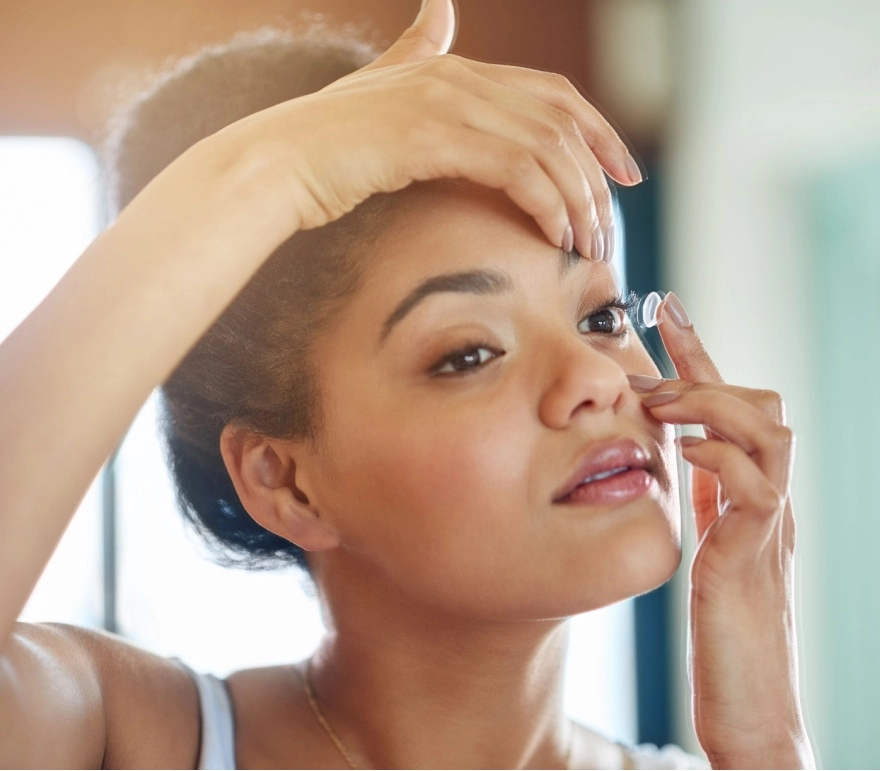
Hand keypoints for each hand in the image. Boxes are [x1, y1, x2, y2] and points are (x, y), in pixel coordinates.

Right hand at [200, 0, 641, 258]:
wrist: (274, 165)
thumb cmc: (325, 147)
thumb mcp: (379, 90)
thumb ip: (416, 49)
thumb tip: (440, 6)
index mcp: (454, 68)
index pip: (553, 94)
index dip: (598, 131)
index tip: (622, 172)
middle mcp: (457, 75)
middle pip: (562, 118)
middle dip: (600, 172)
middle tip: (611, 220)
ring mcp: (444, 102)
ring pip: (546, 147)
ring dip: (578, 200)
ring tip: (588, 244)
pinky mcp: (431, 137)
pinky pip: (516, 169)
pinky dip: (546, 204)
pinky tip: (554, 235)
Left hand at [628, 293, 814, 768]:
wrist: (750, 702)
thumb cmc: (720, 627)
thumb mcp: (704, 544)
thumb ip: (698, 499)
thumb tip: (666, 453)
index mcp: (746, 492)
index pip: (727, 406)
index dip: (697, 353)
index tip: (661, 306)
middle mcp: (766, 497)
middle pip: (761, 402)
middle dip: (703, 370)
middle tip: (649, 360)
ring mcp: (768, 523)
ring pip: (768, 429)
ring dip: (710, 405)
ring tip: (662, 406)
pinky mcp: (755, 554)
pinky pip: (753, 483)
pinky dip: (717, 455)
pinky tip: (684, 455)